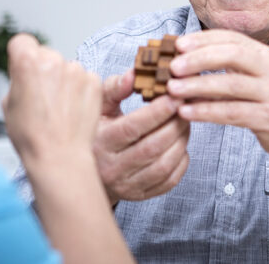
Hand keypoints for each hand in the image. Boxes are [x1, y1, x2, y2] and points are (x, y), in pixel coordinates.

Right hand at [4, 34, 101, 162]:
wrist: (59, 156)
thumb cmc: (32, 136)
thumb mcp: (8, 103)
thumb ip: (17, 79)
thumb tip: (23, 73)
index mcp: (27, 62)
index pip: (22, 42)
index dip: (20, 55)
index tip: (22, 65)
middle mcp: (54, 61)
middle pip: (46, 55)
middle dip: (43, 70)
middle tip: (41, 96)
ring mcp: (77, 71)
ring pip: (66, 68)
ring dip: (63, 81)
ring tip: (58, 108)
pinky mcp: (94, 82)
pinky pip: (84, 79)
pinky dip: (79, 90)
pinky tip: (71, 110)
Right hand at [93, 70, 190, 204]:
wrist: (82, 170)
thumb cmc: (97, 132)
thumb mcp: (98, 107)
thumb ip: (115, 88)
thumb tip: (133, 74)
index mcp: (101, 142)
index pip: (132, 128)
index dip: (157, 113)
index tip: (174, 98)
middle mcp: (112, 167)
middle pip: (152, 147)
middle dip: (174, 125)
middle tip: (185, 108)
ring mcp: (126, 184)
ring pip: (163, 166)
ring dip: (180, 142)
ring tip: (184, 124)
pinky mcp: (139, 195)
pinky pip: (168, 181)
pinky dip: (180, 162)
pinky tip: (180, 145)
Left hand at [167, 29, 268, 164]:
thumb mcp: (256, 76)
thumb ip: (228, 68)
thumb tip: (184, 59)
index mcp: (264, 54)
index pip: (231, 38)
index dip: (203, 39)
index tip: (177, 44)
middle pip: (232, 55)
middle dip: (199, 59)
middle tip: (172, 66)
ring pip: (231, 85)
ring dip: (198, 86)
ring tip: (172, 89)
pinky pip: (233, 112)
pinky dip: (207, 112)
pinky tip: (186, 112)